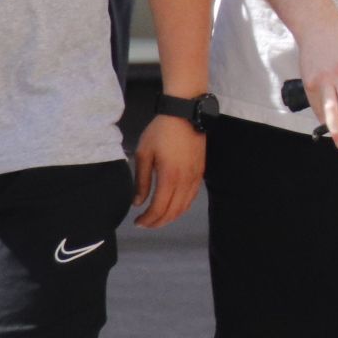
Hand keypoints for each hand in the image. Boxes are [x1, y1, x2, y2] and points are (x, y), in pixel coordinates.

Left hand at [132, 113, 206, 228]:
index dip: (148, 219)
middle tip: (145, 224)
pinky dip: (182, 207)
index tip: (137, 222)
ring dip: (170, 217)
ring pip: (184, 207)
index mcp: (169, 176)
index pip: (160, 208)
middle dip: (158, 222)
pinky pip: (192, 197)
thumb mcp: (144, 154)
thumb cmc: (161, 131)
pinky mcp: (200, 172)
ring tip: (157, 219)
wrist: (184, 113)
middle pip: (173, 211)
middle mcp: (185, 180)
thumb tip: (138, 202)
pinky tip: (173, 207)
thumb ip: (141, 181)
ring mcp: (195, 177)